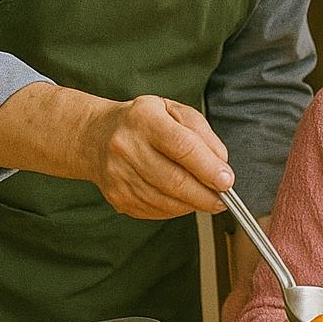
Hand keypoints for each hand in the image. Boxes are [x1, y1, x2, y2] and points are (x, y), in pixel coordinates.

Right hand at [82, 94, 233, 217]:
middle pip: (174, 180)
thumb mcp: (174, 111)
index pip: (181, 146)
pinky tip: (184, 199)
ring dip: (193, 204)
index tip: (227, 181)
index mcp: (144, 119)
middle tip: (224, 198)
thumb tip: (221, 163)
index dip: (208, 167)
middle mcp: (126, 147)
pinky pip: (155, 210)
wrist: (96, 136)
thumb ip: (202, 133)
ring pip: (166, 200)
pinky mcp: (117, 197)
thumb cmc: (144, 121)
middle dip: (205, 193)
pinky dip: (176, 209)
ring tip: (209, 199)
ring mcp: (118, 175)